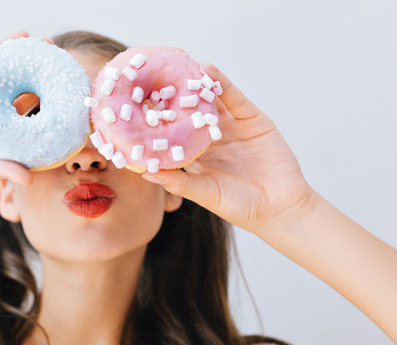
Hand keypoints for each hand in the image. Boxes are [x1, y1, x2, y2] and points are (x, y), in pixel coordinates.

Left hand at [142, 63, 315, 236]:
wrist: (280, 208)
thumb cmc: (239, 206)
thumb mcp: (204, 193)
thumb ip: (178, 181)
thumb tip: (146, 172)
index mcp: (197, 156)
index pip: (173, 133)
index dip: (157, 121)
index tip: (136, 107)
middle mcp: (212, 138)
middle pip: (190, 112)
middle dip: (173, 96)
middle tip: (151, 76)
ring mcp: (233, 127)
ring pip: (211, 101)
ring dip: (195, 83)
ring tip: (177, 65)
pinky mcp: (252, 119)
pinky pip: (235, 98)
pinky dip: (222, 83)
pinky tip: (208, 70)